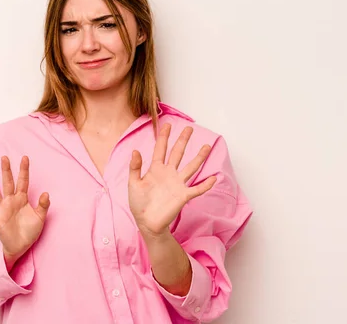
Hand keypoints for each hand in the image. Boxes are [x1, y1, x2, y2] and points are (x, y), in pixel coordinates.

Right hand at [0, 156, 49, 268]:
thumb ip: (43, 205)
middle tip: (4, 157)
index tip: (25, 157)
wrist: (22, 246)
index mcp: (22, 199)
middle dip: (6, 170)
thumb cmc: (30, 230)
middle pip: (8, 183)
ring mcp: (2, 209)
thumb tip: (46, 193)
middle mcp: (11, 201)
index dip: (24, 170)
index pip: (23, 181)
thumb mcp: (40, 217)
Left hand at [128, 123, 216, 238]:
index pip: (160, 149)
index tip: (167, 125)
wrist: (146, 222)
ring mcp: (177, 184)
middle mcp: (168, 173)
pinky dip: (205, 185)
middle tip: (189, 128)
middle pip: (177, 153)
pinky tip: (213, 178)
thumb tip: (135, 151)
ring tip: (206, 147)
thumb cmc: (139, 204)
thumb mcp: (133, 184)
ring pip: (190, 167)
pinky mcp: (183, 196)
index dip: (163, 137)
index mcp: (155, 169)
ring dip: (199, 157)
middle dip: (183, 140)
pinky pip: (197, 189)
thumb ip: (135, 168)